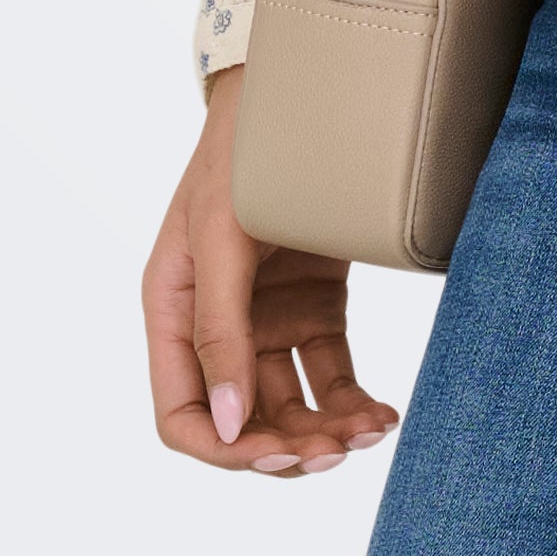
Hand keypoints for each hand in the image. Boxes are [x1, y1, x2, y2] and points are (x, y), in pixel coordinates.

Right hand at [141, 62, 398, 476]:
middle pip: (244, 421)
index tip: (276, 456)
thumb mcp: (219, 238)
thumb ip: (221, 329)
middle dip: (287, 447)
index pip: (183, 415)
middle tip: (336, 452)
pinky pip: (330, 374)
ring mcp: (267, 320)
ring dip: (326, 431)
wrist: (298, 98)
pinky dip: (352, 401)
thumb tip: (228, 424)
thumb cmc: (241, 158)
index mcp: (175, 314)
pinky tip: (381, 415)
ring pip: (292, 406)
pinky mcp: (314, 307)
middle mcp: (218, 327)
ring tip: (370, 432)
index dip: (224, 450)